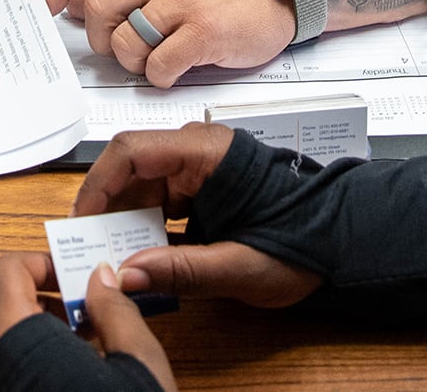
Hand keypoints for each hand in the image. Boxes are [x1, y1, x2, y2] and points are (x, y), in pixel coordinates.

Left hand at [0, 254, 176, 391]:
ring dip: (24, 336)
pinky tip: (64, 384)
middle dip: (29, 299)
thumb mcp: (137, 365)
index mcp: (14, 343)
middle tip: (76, 313)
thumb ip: (116, 311)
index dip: (37, 264)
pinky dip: (20, 367)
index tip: (71, 277)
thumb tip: (101, 278)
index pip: (2, 273)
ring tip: (78, 353)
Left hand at [43, 0, 295, 86]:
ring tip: (154, 58)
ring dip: (133, 61)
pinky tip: (174, 68)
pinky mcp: (203, 32)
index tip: (48, 8)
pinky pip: (158, 65)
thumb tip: (78, 1)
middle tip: (120, 46)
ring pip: (126, 41)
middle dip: (101, 38)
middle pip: (99, 8)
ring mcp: (183, 1)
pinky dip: (160, 76)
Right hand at [75, 126, 320, 310]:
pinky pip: (161, 207)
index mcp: (207, 153)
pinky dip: (146, 233)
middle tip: (90, 251)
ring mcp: (201, 174)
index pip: (132, 151)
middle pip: (132, 172)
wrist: (344, 238)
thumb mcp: (242, 265)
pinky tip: (142, 262)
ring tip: (113, 261)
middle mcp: (198, 155)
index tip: (82, 222)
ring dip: (124, 224)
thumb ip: (184, 271)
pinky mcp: (204, 195)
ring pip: (143, 191)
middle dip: (106, 210)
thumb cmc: (305, 239)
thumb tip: (128, 275)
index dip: (97, 185)